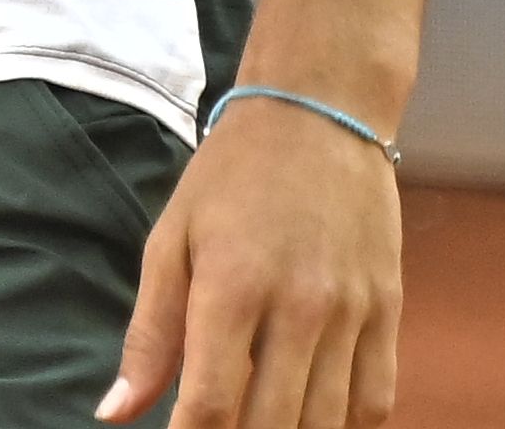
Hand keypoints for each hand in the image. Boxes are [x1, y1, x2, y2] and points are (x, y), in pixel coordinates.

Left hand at [100, 98, 402, 428]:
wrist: (321, 108)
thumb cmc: (234, 175)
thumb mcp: (172, 240)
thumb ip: (149, 335)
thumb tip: (117, 413)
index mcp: (232, 288)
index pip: (211, 408)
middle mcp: (298, 306)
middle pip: (271, 427)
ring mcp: (351, 310)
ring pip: (326, 424)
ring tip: (262, 425)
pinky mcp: (388, 307)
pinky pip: (375, 400)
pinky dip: (345, 426)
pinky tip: (315, 417)